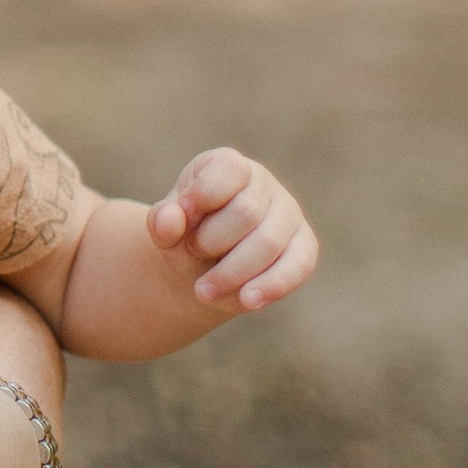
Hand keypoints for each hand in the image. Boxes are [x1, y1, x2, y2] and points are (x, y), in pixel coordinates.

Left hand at [146, 150, 317, 312]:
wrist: (202, 270)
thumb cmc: (184, 238)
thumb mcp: (166, 229)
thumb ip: (162, 221)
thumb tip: (168, 218)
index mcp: (228, 166)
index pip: (228, 169)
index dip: (202, 195)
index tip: (182, 214)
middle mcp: (264, 184)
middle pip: (246, 212)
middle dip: (212, 242)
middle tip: (192, 253)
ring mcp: (289, 213)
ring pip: (269, 243)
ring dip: (232, 273)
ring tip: (202, 292)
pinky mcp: (304, 246)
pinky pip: (298, 265)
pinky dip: (271, 286)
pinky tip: (247, 301)